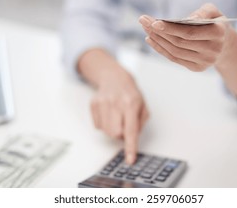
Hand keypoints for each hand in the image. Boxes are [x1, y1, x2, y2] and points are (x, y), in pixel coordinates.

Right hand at [79, 50, 149, 164]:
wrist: (114, 78)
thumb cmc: (130, 93)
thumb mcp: (143, 105)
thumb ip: (140, 123)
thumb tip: (131, 138)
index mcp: (131, 103)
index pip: (131, 130)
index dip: (130, 146)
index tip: (130, 159)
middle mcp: (115, 103)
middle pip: (116, 133)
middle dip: (121, 134)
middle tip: (125, 124)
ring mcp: (102, 103)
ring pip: (106, 132)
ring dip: (113, 130)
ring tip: (117, 118)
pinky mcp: (93, 104)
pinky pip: (98, 126)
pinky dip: (104, 124)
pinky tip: (108, 114)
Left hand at [139, 3, 232, 71]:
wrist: (224, 44)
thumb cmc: (215, 23)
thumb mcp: (213, 12)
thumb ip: (202, 12)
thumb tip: (188, 19)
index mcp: (218, 33)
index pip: (189, 33)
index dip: (171, 28)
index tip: (154, 22)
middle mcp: (213, 50)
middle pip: (179, 42)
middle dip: (159, 32)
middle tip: (143, 21)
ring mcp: (205, 61)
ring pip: (175, 51)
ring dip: (157, 40)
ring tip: (146, 29)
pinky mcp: (197, 68)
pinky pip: (175, 58)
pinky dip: (160, 49)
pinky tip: (150, 39)